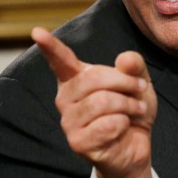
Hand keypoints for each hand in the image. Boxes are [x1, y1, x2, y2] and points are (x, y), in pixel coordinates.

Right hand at [32, 27, 157, 177]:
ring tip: (135, 109)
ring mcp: (69, 122)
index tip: (37, 32)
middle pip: (93, 78)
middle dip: (124, 82)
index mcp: (76, 79)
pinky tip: (123, 127)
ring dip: (128, 104)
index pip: (61, 60)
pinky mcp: (78, 143)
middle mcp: (66, 98)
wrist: (137, 146)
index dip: (50, 46)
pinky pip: (107, 124)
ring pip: (102, 101)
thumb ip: (134, 67)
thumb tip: (125, 59)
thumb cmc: (132, 110)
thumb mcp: (139, 83)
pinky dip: (124, 123)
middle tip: (140, 90)